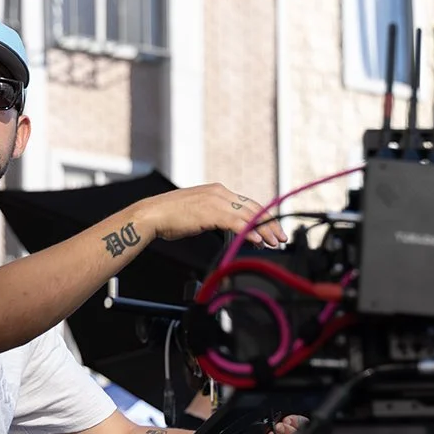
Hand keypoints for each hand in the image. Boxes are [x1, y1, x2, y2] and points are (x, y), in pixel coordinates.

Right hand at [135, 184, 288, 246]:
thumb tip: (231, 229)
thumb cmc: (171, 217)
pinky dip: (249, 232)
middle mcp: (220, 193)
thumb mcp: (199, 213)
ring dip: (264, 230)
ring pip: (248, 215)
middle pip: (253, 208)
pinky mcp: (210, 212)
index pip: (249, 204)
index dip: (264, 217)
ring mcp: (216, 201)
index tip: (273, 229)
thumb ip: (216, 217)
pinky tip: (258, 241)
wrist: (153, 215)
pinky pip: (236, 223)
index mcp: (218, 191)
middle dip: (270, 224)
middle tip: (281, 238)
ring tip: (274, 242)